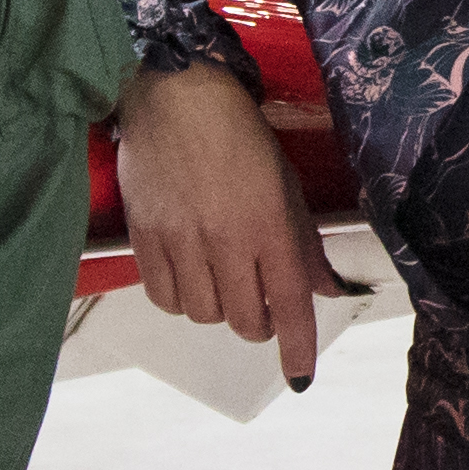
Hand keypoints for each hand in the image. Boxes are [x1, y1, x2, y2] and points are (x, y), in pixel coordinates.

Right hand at [113, 61, 329, 388]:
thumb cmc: (237, 133)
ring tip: (220, 281)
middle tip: (259, 302)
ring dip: (217, 310)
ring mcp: (182, 239)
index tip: (299, 376)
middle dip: (257, 323)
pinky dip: (179, 299)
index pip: (290, 304)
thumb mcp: (285, 184)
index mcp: (269, 224)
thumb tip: (323, 287)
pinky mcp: (145, 235)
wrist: (176, 93)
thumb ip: (304, 243)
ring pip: (202, 314)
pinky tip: (188, 277)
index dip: (296, 348)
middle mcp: (226, 238)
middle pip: (244, 320)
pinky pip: (163, 297)